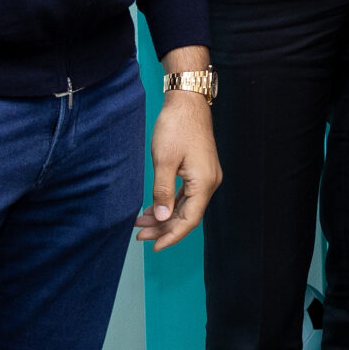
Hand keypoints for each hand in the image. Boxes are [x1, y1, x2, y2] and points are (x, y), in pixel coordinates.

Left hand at [140, 64, 221, 248]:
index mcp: (204, 183)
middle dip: (164, 228)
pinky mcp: (200, 170)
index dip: (172, 236)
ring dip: (165, 217)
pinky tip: (154, 207)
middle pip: (188, 215)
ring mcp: (206, 176)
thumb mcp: (164, 161)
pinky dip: (170, 203)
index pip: (189, 220)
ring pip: (186, 206)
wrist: (187, 103)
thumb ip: (163, 192)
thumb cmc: (176, 128)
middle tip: (140, 235)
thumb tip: (164, 218)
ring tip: (141, 223)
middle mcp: (209, 183)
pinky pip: (186, 195)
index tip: (154, 246)